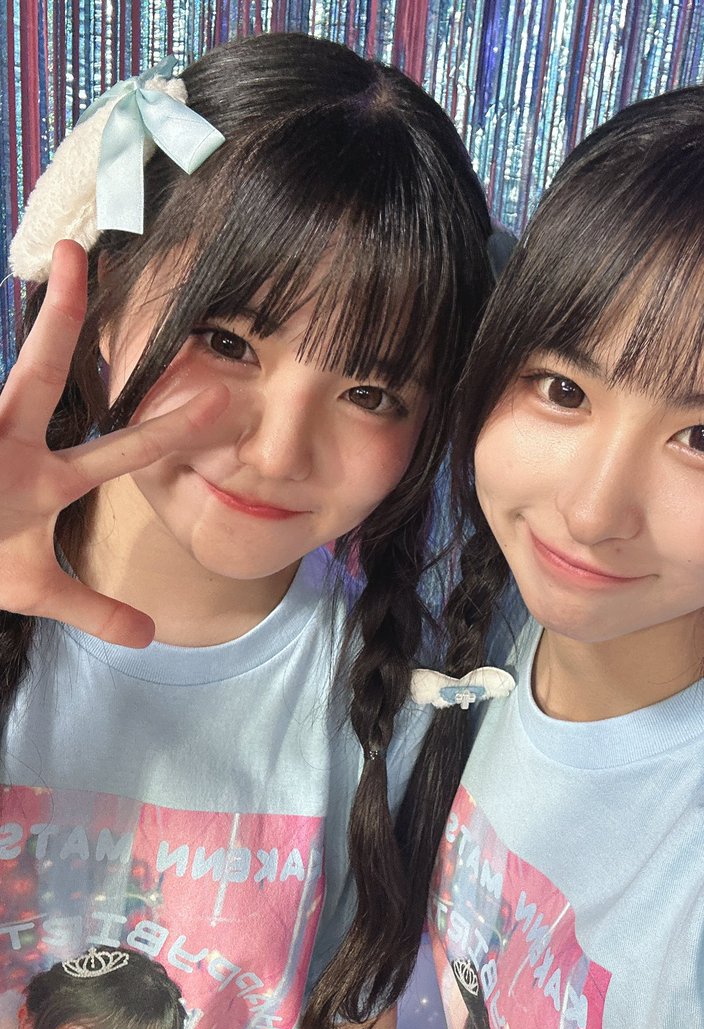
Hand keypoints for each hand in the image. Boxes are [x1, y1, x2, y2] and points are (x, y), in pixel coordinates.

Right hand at [0, 239, 227, 645]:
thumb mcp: (35, 589)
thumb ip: (93, 608)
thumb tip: (150, 636)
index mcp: (45, 475)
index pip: (117, 447)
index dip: (166, 428)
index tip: (217, 398)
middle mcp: (7, 441)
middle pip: (40, 369)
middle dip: (60, 314)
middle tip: (80, 253)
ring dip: (23, 328)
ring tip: (44, 261)